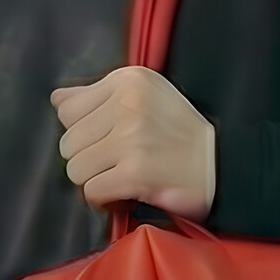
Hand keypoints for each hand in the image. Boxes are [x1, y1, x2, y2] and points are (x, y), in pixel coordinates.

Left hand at [49, 65, 216, 216]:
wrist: (222, 163)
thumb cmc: (180, 132)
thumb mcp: (145, 97)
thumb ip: (97, 96)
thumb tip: (56, 99)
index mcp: (128, 80)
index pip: (68, 111)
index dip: (82, 134)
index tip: (106, 142)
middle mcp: (128, 103)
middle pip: (68, 143)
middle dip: (87, 161)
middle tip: (113, 165)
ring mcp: (131, 138)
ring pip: (76, 169)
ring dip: (94, 181)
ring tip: (119, 178)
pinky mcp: (136, 171)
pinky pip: (92, 191)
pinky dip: (104, 200)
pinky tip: (123, 194)